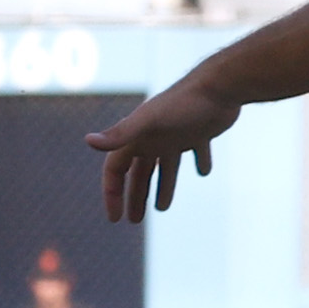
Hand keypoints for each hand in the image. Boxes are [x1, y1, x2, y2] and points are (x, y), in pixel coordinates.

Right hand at [87, 78, 238, 220]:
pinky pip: (199, 152)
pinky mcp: (202, 133)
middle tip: (134, 220)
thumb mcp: (150, 121)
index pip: (116, 170)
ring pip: (166, 167)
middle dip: (135, 197)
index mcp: (138, 138)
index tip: (115, 219)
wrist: (220, 87)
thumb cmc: (184, 104)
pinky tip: (203, 172)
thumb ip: (121, 134)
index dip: (113, 194)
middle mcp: (154, 138)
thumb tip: (88, 141)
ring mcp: (177, 135)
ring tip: (162, 208)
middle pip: (139, 173)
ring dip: (163, 187)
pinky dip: (201, 163)